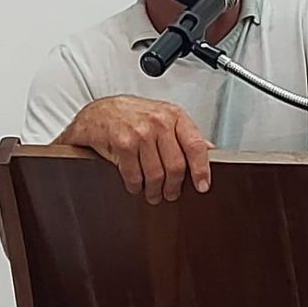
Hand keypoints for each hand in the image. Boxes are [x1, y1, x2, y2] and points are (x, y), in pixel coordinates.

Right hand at [59, 95, 212, 204]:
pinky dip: (136, 186)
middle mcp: (159, 122)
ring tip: (154, 194)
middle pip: (176, 165)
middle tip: (171, 194)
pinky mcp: (123, 144)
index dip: (202, 169)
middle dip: (174, 186)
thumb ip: (186, 134)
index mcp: (174, 115)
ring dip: (155, 191)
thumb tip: (210, 151)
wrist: (98, 112)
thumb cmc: (132, 115)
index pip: (196, 145)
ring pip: (156, 174)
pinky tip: (137, 186)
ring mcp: (140, 133)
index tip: (203, 185)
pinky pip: (134, 176)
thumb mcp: (164, 117)